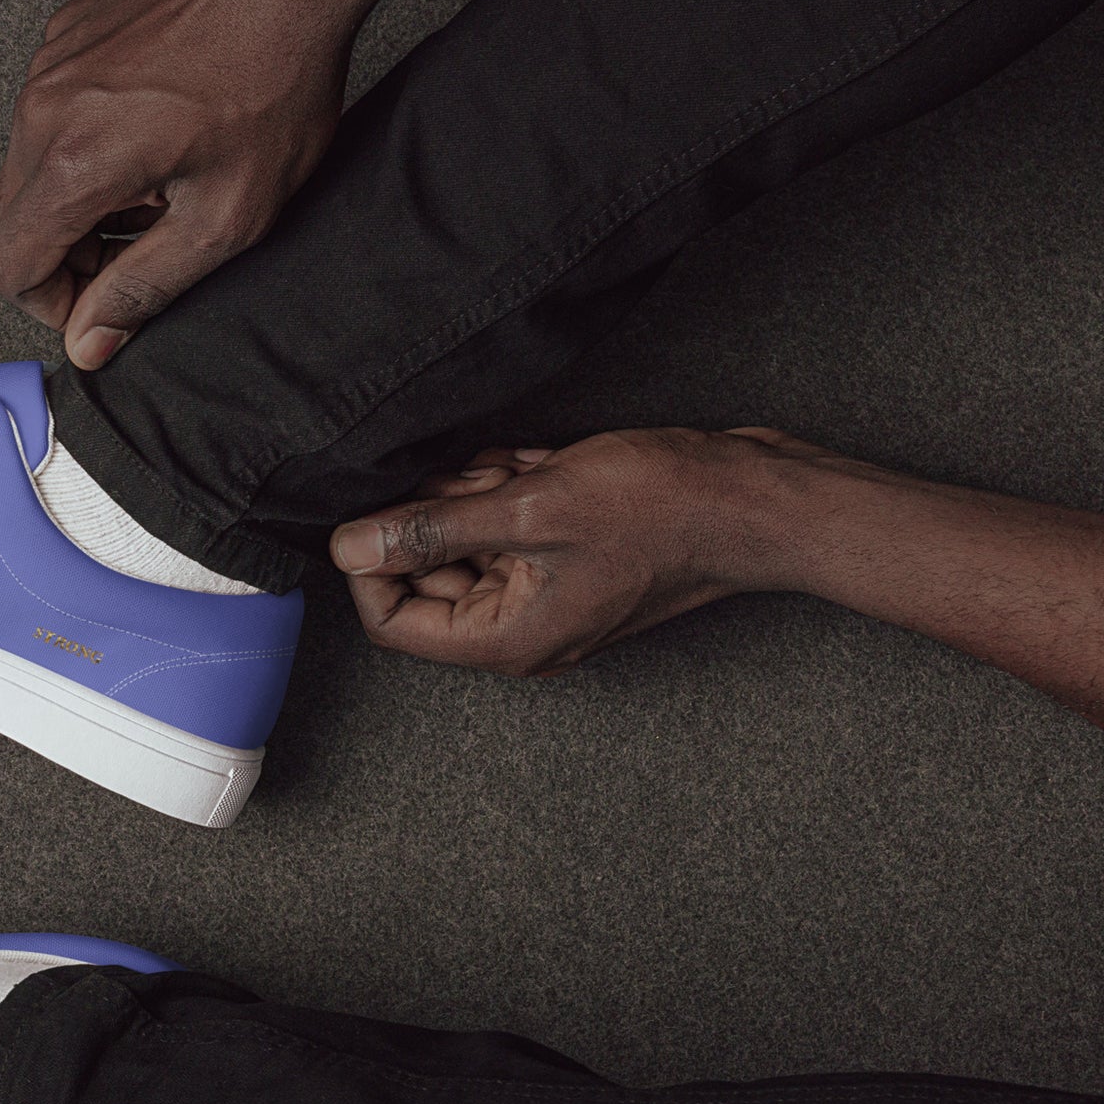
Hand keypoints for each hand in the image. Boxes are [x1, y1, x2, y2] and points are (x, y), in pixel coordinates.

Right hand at [0, 0, 358, 370]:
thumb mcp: (226, 218)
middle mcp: (43, 106)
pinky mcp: (67, 34)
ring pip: (29, 172)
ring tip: (162, 186)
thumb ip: (145, 289)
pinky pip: (50, 119)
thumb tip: (90, 344)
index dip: (56, 306)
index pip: (10, 267)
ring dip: (82, 202)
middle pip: (13, 222)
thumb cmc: (276, 80)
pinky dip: (87, 149)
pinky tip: (156, 137)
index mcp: (75, 160)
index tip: (108, 302)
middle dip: (71, 255)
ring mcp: (50, 62)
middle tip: (148, 244)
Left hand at [332, 428, 834, 674]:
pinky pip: (512, 527)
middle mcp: (523, 629)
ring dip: (479, 495)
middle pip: (429, 577)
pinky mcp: (571, 560)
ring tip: (517, 468)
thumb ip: (432, 529)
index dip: (373, 563)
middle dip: (437, 517)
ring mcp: (550, 595)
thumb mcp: (529, 509)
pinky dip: (515, 489)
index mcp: (507, 638)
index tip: (383, 507)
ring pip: (470, 543)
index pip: (392, 621)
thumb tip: (349, 546)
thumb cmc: (661, 509)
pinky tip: (544, 465)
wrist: (755, 499)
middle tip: (475, 476)